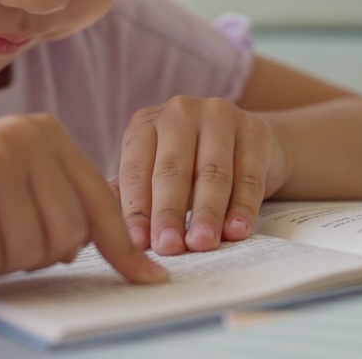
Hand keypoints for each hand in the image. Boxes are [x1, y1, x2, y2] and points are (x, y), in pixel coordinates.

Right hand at [0, 115, 167, 282]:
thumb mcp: (18, 189)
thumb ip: (64, 206)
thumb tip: (130, 254)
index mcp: (45, 133)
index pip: (99, 202)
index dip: (123, 249)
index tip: (149, 279)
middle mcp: (20, 135)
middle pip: (67, 236)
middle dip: (30, 255)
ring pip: (27, 252)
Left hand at [114, 96, 289, 254]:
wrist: (248, 144)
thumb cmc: (190, 165)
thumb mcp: (155, 173)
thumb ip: (131, 197)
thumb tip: (106, 234)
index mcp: (147, 123)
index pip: (137, 170)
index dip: (136, 210)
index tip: (137, 245)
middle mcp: (181, 112)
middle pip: (174, 170)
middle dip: (170, 213)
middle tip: (170, 248)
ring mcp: (220, 116)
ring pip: (213, 173)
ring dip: (207, 213)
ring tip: (202, 243)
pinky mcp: (255, 130)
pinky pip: (248, 176)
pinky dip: (243, 207)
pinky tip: (237, 231)